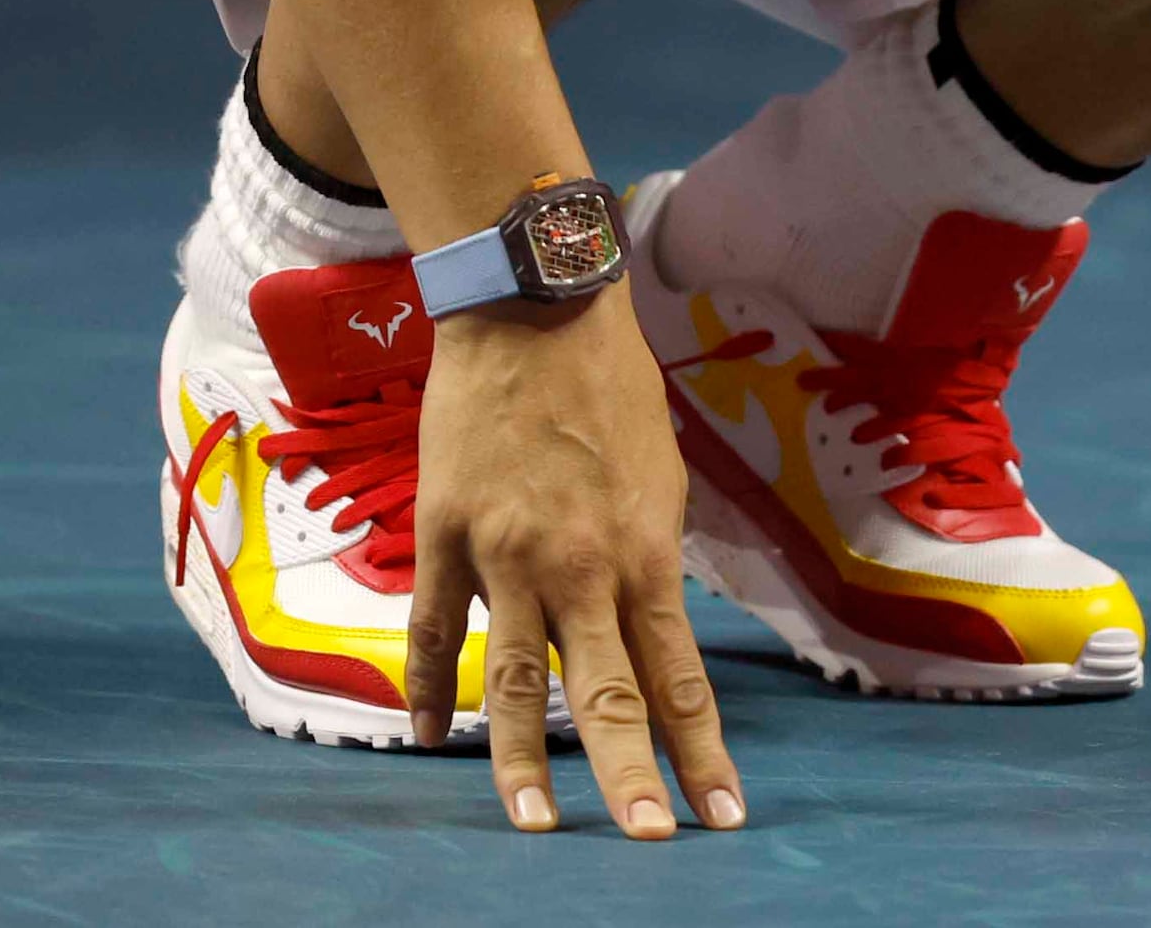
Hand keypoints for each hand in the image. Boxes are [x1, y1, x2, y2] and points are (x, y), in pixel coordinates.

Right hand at [402, 291, 742, 836]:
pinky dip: (430, 689)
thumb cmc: (612, 387)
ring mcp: (505, 556)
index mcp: (644, 552)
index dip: (700, 751)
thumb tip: (643, 619)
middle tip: (647, 841)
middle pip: (604, 695)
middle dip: (630, 778)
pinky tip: (430, 740)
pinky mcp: (447, 534)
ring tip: (535, 825)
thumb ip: (648, 557)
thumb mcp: (662, 476)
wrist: (533, 309)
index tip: (721, 814)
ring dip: (522, 762)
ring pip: (511, 684)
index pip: (677, 676)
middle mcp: (579, 567)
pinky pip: (434, 630)